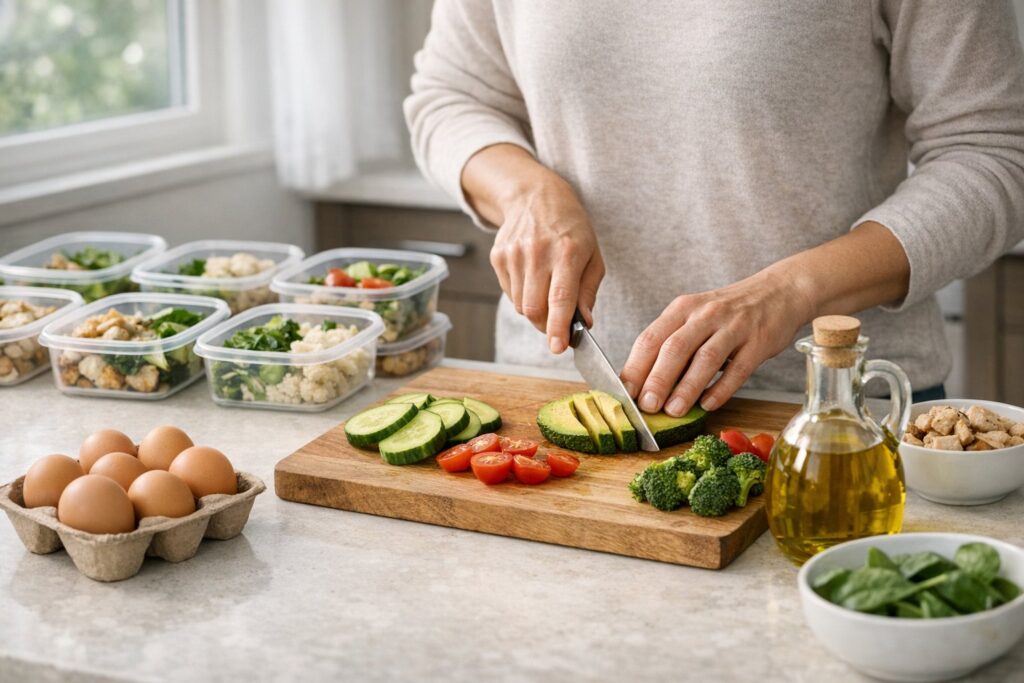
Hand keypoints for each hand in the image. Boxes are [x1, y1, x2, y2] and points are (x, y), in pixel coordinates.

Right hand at [463, 144, 603, 352]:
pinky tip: (532, 278)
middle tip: (556, 326)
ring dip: (535, 311)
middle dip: (546, 326)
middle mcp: (537, 252)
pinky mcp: (498, 257)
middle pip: (534, 308)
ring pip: (520, 305)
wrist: (535, 196)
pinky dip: (522, 296)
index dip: (558, 327)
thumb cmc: (571, 229)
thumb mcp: (592, 255)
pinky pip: (509, 293)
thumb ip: (588, 291)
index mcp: (567, 252)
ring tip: (545, 292)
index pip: (560, 298)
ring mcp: (514, 254)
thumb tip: (585, 323)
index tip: (558, 347)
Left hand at [619, 268, 814, 416]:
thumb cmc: (728, 312)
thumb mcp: (695, 317)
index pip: (650, 338)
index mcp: (682, 309)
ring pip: (705, 358)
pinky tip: (708, 404)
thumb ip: (671, 343)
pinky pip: (738, 368)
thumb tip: (642, 383)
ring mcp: (734, 327)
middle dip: (657, 379)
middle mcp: (705, 314)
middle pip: (675, 348)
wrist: (779, 292)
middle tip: (647, 406)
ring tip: (674, 411)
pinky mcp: (758, 341)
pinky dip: (722, 389)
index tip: (624, 393)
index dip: (635, 366)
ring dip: (687, 387)